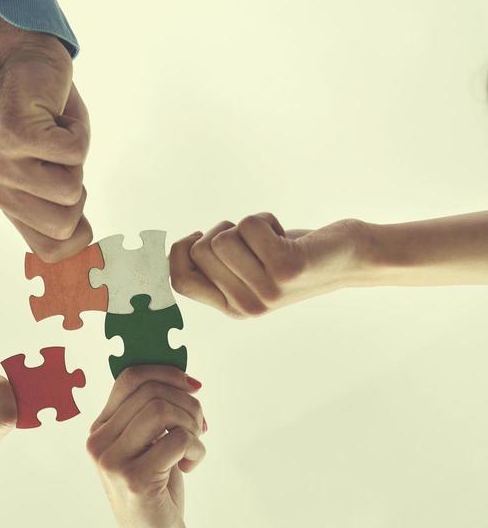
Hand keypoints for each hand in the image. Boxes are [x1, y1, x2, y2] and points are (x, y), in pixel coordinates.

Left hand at [0, 11, 91, 261]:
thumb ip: (64, 212)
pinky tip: (56, 117)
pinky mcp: (16, 134)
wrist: (31, 63)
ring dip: (78, 157)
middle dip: (79, 188)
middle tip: (60, 157)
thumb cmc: (52, 123)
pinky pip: (73, 154)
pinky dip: (79, 131)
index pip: (49, 252)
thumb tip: (88, 252)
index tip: (74, 201)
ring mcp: (3, 163)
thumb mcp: (59, 175)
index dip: (78, 235)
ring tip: (56, 135)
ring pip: (71, 189)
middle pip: (65, 224)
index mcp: (8, 205)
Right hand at [86, 366, 206, 527]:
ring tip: (194, 445)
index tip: (193, 386)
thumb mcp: (149, 446)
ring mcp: (113, 461)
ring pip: (162, 410)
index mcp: (100, 429)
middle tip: (199, 426)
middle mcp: (99, 442)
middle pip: (151, 392)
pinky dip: (195, 448)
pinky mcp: (135, 479)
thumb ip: (153, 413)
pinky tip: (190, 465)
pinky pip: (177, 439)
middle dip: (188, 403)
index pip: (130, 377)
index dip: (167, 373)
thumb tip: (183, 377)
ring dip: (192, 424)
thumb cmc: (156, 491)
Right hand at [170, 213, 365, 317]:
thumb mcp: (249, 269)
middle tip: (253, 241)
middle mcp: (247, 306)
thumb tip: (176, 249)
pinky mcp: (286, 268)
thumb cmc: (293, 255)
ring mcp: (267, 290)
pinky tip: (285, 235)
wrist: (350, 258)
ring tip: (270, 239)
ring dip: (245, 226)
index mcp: (232, 309)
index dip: (179, 250)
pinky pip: (249, 225)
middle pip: (200, 252)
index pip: (180, 281)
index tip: (199, 235)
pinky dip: (266, 218)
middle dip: (222, 232)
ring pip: (222, 237)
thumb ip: (215, 266)